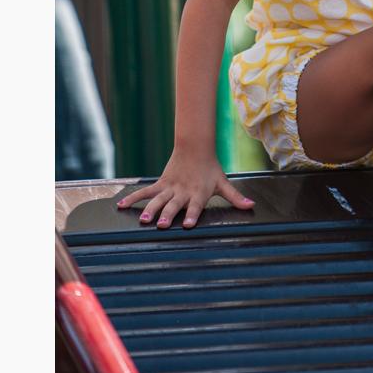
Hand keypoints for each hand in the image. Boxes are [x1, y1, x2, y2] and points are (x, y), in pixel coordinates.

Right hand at [113, 146, 254, 228]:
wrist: (195, 147)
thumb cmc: (210, 168)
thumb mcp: (223, 183)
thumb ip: (235, 197)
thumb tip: (252, 206)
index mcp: (198, 194)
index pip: (196, 207)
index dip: (193, 215)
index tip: (188, 225)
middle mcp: (183, 193)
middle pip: (174, 206)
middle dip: (168, 215)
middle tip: (162, 225)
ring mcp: (170, 188)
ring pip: (158, 200)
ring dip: (150, 210)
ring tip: (144, 220)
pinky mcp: (160, 183)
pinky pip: (145, 191)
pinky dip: (133, 198)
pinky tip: (121, 206)